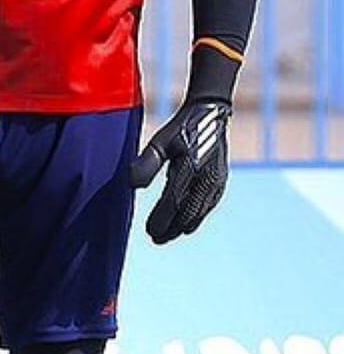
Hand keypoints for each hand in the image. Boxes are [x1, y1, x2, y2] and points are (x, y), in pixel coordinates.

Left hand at [130, 98, 230, 244]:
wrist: (210, 114)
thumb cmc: (179, 128)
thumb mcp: (159, 142)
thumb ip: (147, 164)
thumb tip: (132, 186)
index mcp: (190, 167)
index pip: (173, 202)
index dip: (161, 219)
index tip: (148, 231)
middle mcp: (206, 177)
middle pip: (188, 212)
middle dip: (172, 228)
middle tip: (156, 239)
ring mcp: (217, 179)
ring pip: (200, 211)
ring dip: (184, 225)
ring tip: (168, 236)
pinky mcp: (221, 179)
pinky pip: (209, 204)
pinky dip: (197, 216)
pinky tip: (188, 225)